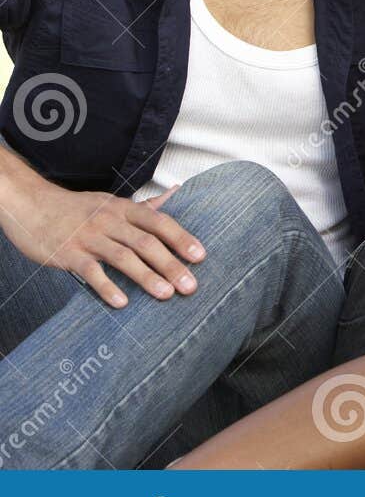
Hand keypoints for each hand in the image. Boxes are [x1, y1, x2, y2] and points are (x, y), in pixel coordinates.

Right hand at [2, 180, 203, 307]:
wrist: (31, 205)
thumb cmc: (77, 209)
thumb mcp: (110, 202)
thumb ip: (141, 207)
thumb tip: (174, 194)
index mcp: (123, 208)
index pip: (159, 222)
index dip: (181, 238)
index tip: (200, 257)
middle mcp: (109, 221)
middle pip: (146, 242)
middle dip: (171, 264)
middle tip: (190, 286)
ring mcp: (89, 237)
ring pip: (123, 257)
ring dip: (146, 277)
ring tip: (166, 295)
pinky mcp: (68, 254)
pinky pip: (90, 272)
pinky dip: (107, 287)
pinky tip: (122, 302)